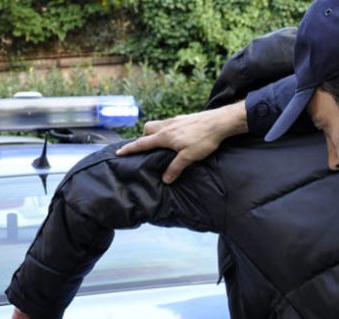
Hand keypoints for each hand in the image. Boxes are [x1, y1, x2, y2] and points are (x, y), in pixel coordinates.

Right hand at [115, 101, 247, 182]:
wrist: (220, 122)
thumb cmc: (204, 139)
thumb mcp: (189, 157)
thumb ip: (175, 168)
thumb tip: (165, 179)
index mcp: (165, 136)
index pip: (142, 143)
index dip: (130, 148)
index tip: (118, 151)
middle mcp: (167, 126)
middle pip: (147, 129)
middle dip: (143, 137)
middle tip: (147, 148)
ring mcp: (175, 120)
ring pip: (158, 125)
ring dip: (155, 133)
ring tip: (162, 144)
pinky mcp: (184, 118)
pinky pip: (169, 124)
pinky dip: (166, 130)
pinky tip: (177, 137)